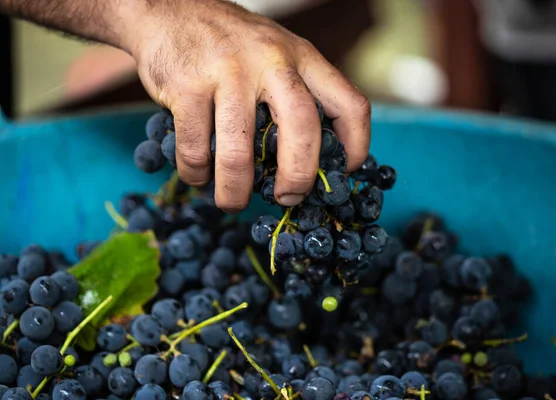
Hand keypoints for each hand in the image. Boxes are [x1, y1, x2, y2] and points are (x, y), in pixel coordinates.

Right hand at [126, 0, 370, 211]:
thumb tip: (313, 160)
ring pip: (239, 152)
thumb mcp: (279, 53)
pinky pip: (195, 148)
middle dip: (299, 177)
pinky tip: (197, 175)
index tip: (343, 173)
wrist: (171, 9)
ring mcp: (228, 72)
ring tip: (233, 202)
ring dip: (235, 190)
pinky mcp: (187, 85)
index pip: (350, 105)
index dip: (356, 148)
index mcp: (304, 57)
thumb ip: (299, 93)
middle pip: (303, 130)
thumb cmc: (233, 45)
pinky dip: (196, 173)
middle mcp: (273, 61)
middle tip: (288, 198)